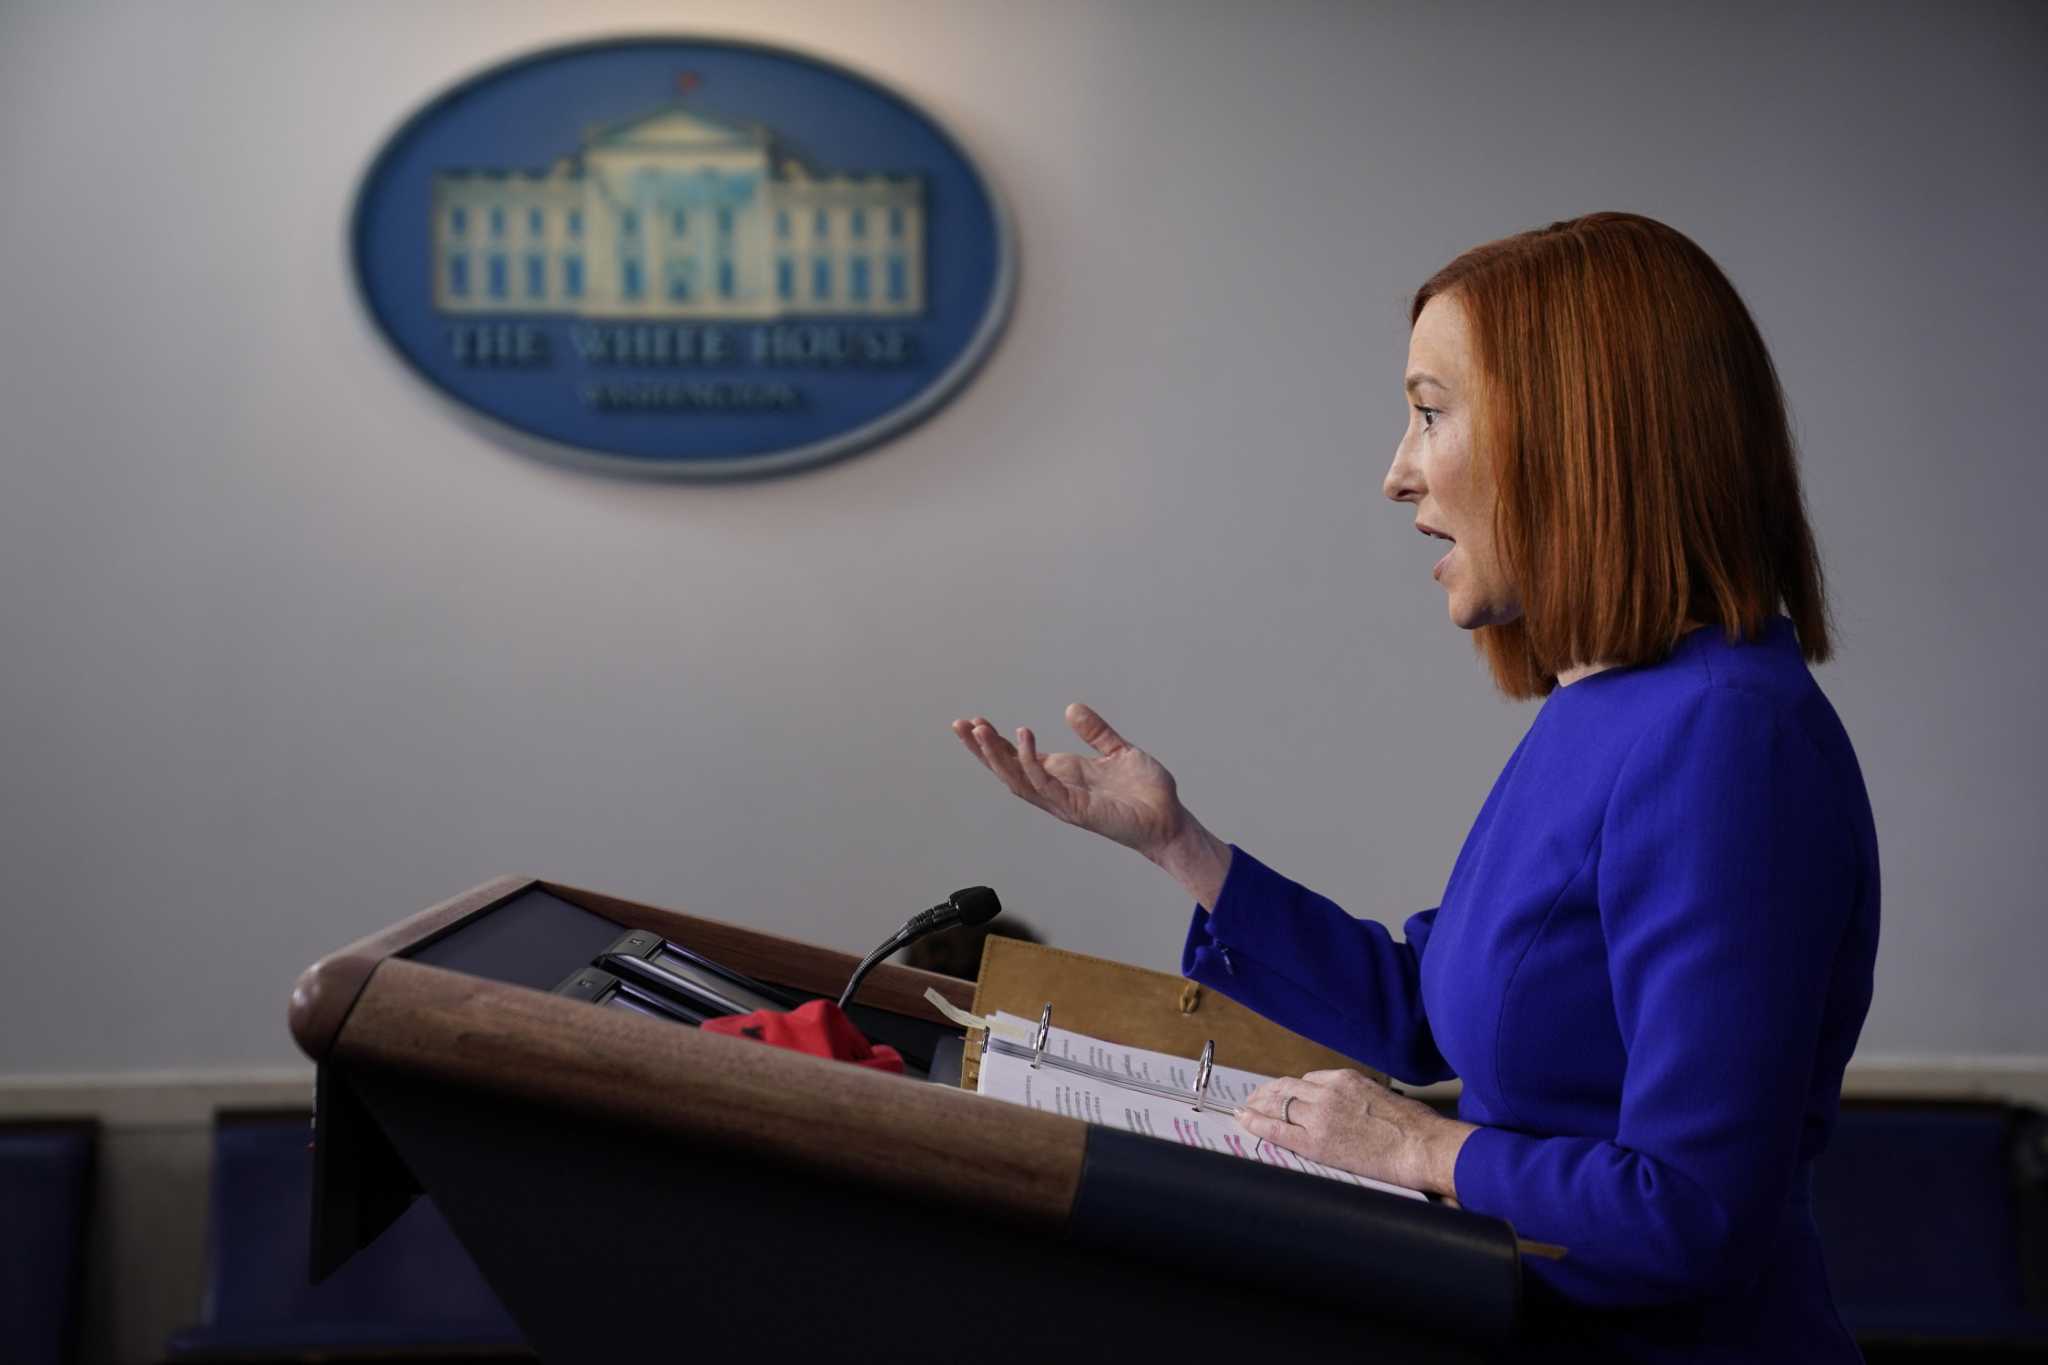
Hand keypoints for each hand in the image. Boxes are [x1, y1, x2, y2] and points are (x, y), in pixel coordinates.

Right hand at [951, 704, 1188, 857]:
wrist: (1169, 819)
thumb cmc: (1145, 792)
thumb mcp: (1117, 751)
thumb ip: (1095, 732)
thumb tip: (1072, 709)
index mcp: (1062, 775)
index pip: (1018, 758)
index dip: (994, 743)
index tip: (974, 722)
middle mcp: (1056, 790)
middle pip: (1007, 771)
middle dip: (981, 749)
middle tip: (960, 725)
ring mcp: (1063, 801)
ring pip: (1017, 779)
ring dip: (996, 756)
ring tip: (979, 730)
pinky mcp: (1077, 808)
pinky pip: (1045, 785)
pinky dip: (1031, 763)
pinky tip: (1024, 738)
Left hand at [1236, 1069, 1476, 1197]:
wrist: (1421, 1146)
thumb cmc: (1414, 1127)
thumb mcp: (1382, 1097)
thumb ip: (1357, 1098)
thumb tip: (1350, 1111)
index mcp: (1345, 1079)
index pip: (1308, 1080)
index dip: (1291, 1089)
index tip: (1282, 1092)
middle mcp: (1328, 1091)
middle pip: (1287, 1088)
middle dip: (1268, 1093)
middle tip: (1254, 1098)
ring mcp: (1320, 1115)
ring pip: (1279, 1103)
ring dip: (1259, 1105)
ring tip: (1247, 1109)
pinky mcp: (1316, 1141)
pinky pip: (1278, 1129)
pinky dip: (1257, 1123)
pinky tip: (1244, 1120)